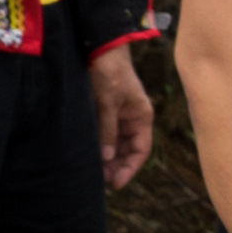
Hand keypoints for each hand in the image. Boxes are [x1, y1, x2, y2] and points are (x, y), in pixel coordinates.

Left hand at [90, 41, 154, 189]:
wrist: (101, 50)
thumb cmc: (109, 73)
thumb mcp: (108, 102)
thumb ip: (108, 129)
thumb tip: (107, 158)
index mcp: (141, 117)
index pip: (141, 149)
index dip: (130, 167)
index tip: (116, 182)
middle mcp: (132, 119)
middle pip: (129, 150)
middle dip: (118, 166)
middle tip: (102, 180)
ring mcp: (119, 116)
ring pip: (117, 144)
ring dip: (109, 158)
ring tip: (95, 171)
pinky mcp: (106, 112)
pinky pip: (106, 134)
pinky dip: (101, 146)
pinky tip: (91, 154)